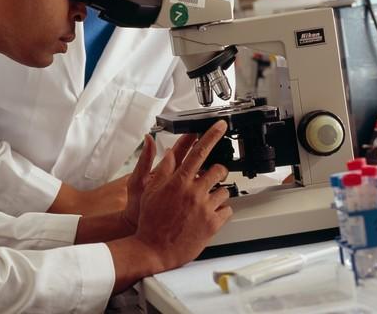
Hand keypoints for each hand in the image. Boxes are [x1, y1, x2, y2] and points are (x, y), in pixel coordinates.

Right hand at [133, 120, 232, 271]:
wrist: (153, 249)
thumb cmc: (150, 221)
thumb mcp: (149, 190)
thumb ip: (163, 169)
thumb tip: (170, 152)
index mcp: (178, 181)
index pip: (198, 151)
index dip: (211, 135)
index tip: (220, 126)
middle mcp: (194, 192)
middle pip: (217, 170)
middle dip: (216, 171)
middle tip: (209, 179)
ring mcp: (204, 208)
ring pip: (224, 190)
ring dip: (217, 193)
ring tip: (204, 202)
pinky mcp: (212, 224)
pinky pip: (227, 210)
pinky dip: (221, 210)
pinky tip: (209, 214)